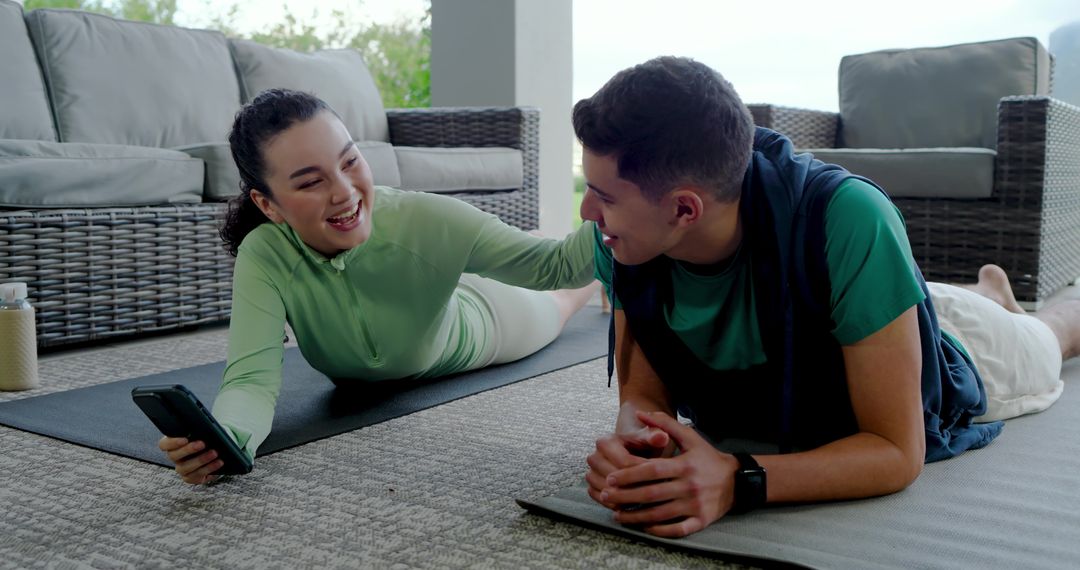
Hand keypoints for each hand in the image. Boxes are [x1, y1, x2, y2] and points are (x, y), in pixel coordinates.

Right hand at [158, 436, 223, 484]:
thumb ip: (198, 431)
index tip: (185, 439)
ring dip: (201, 460)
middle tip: (202, 444)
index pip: (164, 444)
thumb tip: (204, 428)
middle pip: (174, 456)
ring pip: (185, 468)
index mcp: (173, 444)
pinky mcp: (191, 478)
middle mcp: (175, 458)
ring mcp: (182, 469)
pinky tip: (218, 463)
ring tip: (214, 453)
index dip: (173, 442)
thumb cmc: (205, 440)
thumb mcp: (201, 433)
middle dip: (189, 450)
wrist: (216, 453)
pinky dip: (209, 469)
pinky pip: (197, 476)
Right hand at [585, 425, 669, 508]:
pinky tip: (633, 505)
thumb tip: (661, 437)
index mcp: (605, 442)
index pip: (624, 462)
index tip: (661, 476)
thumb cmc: (643, 445)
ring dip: (625, 498)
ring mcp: (591, 473)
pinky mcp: (592, 487)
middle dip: (635, 486)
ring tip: (645, 500)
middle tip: (655, 492)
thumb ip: (655, 437)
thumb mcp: (649, 439)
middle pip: (614, 479)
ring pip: (607, 491)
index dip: (644, 471)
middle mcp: (593, 458)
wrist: (631, 452)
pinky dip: (616, 504)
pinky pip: (602, 500)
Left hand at [601, 410, 738, 536]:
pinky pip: (677, 529)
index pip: (652, 471)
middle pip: (652, 494)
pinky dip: (659, 530)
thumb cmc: (708, 458)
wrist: (737, 481)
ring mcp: (696, 505)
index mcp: (685, 465)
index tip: (611, 478)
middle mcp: (690, 486)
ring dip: (636, 517)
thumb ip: (665, 424)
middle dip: (626, 496)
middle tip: (606, 497)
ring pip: (660, 514)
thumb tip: (640, 413)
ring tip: (617, 515)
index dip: (630, 475)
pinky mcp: (701, 521)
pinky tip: (644, 527)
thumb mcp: (690, 437)